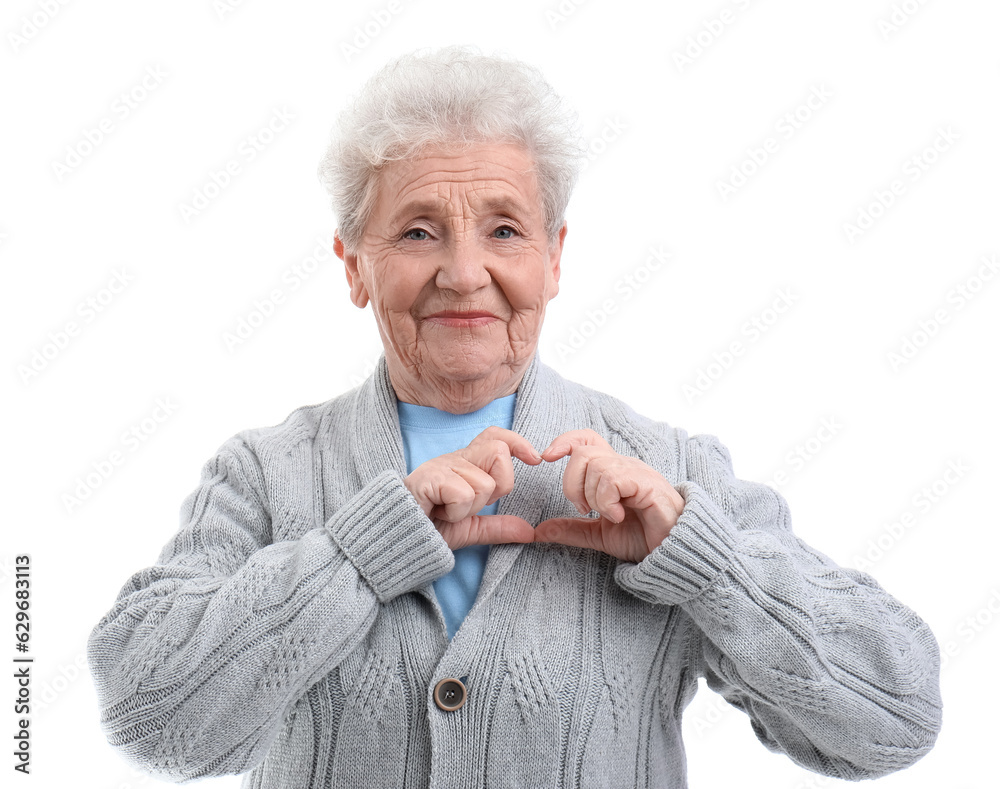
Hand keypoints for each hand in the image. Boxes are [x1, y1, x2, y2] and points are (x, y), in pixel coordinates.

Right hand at [403, 426, 541, 549]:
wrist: (393, 539)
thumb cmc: (426, 529)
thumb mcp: (467, 528)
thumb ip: (497, 527)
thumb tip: (530, 531)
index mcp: (465, 464)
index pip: (496, 436)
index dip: (518, 442)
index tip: (535, 459)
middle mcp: (454, 458)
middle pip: (499, 452)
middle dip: (499, 485)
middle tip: (473, 503)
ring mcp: (440, 465)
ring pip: (484, 482)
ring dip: (470, 508)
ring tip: (447, 512)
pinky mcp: (428, 478)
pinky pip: (463, 494)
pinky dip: (456, 513)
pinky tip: (437, 513)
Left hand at [534, 429, 684, 562]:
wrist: (673, 554)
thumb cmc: (643, 539)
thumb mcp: (599, 535)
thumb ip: (571, 529)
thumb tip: (539, 530)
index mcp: (612, 472)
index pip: (587, 439)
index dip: (565, 441)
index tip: (547, 457)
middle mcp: (624, 466)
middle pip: (583, 452)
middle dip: (572, 483)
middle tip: (583, 509)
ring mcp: (636, 472)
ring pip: (596, 465)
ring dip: (592, 496)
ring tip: (608, 515)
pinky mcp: (647, 484)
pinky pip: (612, 479)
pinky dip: (607, 501)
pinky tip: (618, 516)